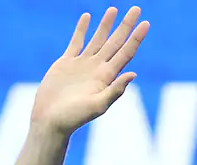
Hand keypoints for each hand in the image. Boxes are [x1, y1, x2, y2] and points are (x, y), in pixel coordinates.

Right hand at [31, 7, 148, 136]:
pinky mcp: (66, 63)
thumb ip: (115, 91)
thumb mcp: (97, 106)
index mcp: (106, 77)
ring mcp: (82, 64)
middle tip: (137, 8)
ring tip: (114, 9)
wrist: (50, 121)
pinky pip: (76, 42)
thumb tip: (133, 73)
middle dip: (126, 25)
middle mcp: (97, 68)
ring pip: (98, 39)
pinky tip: (87, 17)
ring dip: (106, 25)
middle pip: (115, 42)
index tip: (146, 23)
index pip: (125, 52)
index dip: (136, 38)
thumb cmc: (73, 118)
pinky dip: (82, 29)